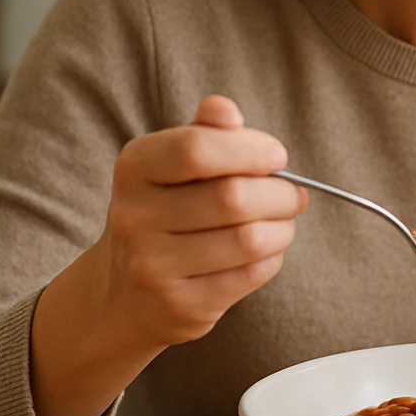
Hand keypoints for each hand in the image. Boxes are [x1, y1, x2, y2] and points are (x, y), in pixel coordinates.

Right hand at [31, 95, 303, 415]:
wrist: (123, 294)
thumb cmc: (165, 212)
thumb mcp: (172, 165)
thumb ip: (203, 132)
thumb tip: (225, 109)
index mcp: (134, 168)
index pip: (196, 148)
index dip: (250, 149)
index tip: (277, 157)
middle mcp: (134, 217)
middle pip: (233, 197)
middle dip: (280, 193)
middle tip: (292, 194)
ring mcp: (153, 266)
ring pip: (249, 239)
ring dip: (282, 228)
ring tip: (281, 222)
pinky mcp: (179, 306)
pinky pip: (250, 275)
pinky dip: (272, 258)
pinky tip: (265, 251)